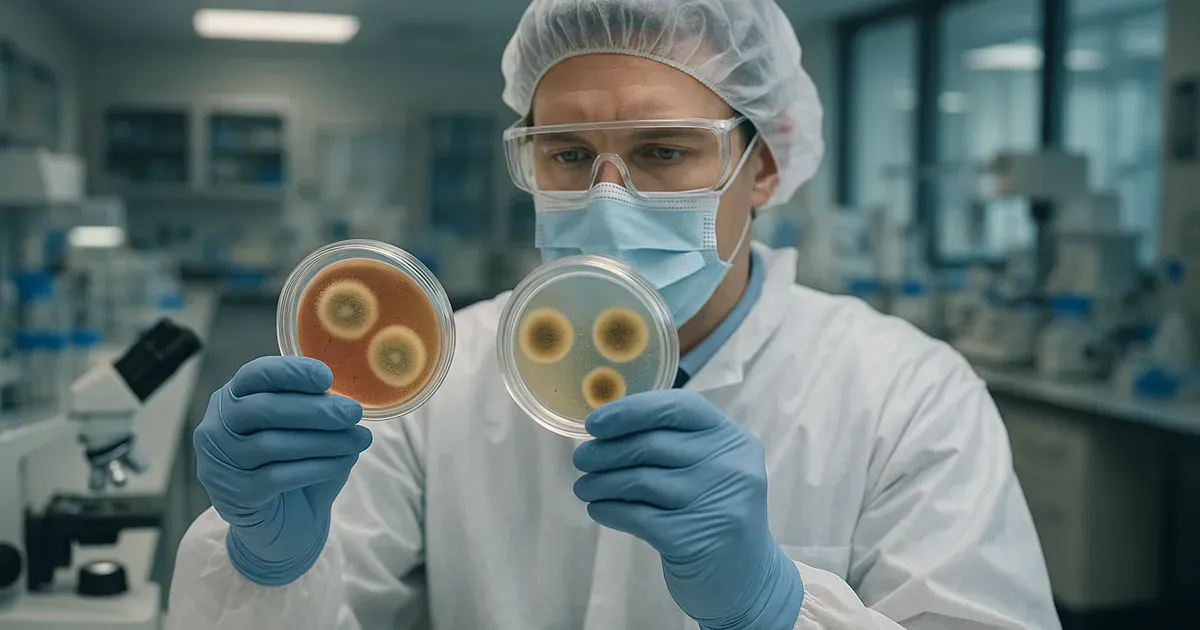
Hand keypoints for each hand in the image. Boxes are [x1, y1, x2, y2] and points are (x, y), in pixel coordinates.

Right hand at [194, 356, 371, 585]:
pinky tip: (344, 461)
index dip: (290, 372)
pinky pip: (279, 476)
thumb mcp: (304, 429)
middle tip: (354, 412)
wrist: (284, 525)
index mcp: (233, 398)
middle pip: (264, 409)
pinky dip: (318, 466)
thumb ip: (315, 408)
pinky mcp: (236, 495)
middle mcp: (217, 427)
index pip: (255, 375)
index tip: (327, 377)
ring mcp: (221, 463)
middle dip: (315, 410)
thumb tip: (344, 400)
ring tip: (360, 439)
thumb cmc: (294, 465)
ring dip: (324, 440)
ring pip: (273, 444)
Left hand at [573, 390, 802, 629]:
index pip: (678, 407)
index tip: (595, 423)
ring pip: (638, 480)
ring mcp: (713, 503)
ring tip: (584, 487)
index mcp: (732, 440)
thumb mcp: (711, 470)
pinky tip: (598, 509)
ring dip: (601, 482)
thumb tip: (606, 429)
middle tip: (582, 459)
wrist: (747, 581)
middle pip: (651, 444)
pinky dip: (609, 510)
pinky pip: (635, 515)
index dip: (631, 410)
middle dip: (605, 451)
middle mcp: (729, 467)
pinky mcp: (692, 538)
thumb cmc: (714, 514)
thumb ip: (674, 445)